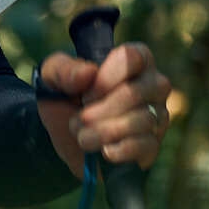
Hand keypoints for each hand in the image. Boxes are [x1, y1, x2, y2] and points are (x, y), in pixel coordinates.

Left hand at [36, 42, 173, 177]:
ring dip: (105, 132)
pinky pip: (146, 145)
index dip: (105, 79)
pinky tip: (104, 151)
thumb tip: (88, 73)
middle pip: (136, 92)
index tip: (85, 95)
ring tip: (83, 137)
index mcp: (134, 60)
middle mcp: (153, 84)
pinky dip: (120, 150)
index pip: (132, 58)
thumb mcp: (52, 78)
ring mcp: (157, 115)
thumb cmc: (65, 99)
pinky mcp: (153, 145)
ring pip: (142, 120)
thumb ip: (63, 70)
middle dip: (101, 110)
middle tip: (80, 119)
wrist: (64, 139)